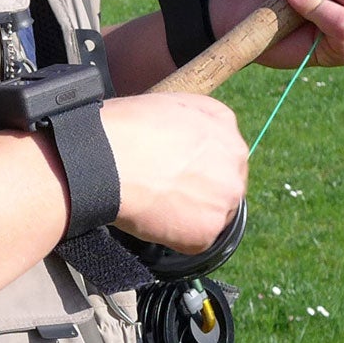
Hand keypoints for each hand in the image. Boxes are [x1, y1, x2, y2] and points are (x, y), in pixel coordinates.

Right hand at [100, 93, 246, 253]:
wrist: (107, 159)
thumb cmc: (126, 128)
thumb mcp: (168, 102)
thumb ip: (192, 120)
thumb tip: (189, 138)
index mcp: (223, 125)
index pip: (222, 151)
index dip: (198, 164)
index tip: (179, 171)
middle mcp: (235, 160)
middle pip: (224, 183)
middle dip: (201, 190)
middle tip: (167, 191)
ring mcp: (225, 197)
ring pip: (213, 213)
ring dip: (189, 214)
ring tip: (157, 205)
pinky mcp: (208, 229)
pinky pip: (196, 240)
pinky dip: (176, 237)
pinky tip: (155, 219)